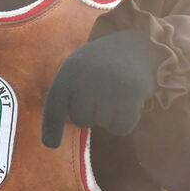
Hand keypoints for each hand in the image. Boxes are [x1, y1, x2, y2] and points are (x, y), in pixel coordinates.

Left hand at [41, 29, 161, 147]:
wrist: (138, 45)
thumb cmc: (102, 64)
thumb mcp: (77, 69)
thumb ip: (67, 94)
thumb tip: (68, 124)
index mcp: (69, 70)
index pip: (55, 104)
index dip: (51, 127)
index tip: (50, 145)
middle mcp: (87, 78)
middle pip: (80, 119)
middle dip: (89, 114)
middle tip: (100, 94)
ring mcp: (110, 87)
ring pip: (102, 124)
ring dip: (108, 116)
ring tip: (115, 94)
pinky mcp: (132, 96)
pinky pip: (120, 127)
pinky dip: (123, 122)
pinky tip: (128, 103)